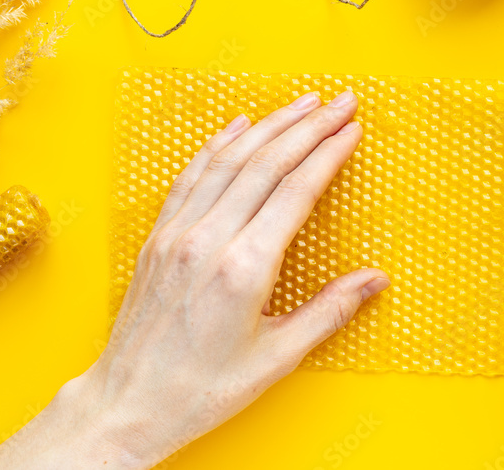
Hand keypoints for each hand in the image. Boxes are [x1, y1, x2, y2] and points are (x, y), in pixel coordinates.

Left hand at [0, 90, 388, 468]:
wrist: (128, 402)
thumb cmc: (201, 389)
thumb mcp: (276, 357)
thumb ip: (329, 310)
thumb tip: (374, 280)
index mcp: (243, 268)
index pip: (295, 191)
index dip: (328, 155)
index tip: (352, 130)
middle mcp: (208, 240)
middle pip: (266, 164)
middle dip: (309, 126)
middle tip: (340, 102)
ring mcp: (178, 233)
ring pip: (229, 160)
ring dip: (269, 126)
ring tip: (302, 103)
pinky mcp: (159, 236)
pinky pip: (192, 175)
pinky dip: (218, 145)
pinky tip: (239, 126)